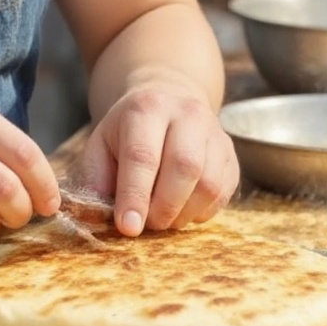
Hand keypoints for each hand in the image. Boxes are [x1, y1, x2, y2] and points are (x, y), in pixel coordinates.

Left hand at [74, 81, 238, 236]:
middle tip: (147, 224)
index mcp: (147, 108)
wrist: (167, 98)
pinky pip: (223, 193)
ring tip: (163, 217)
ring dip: (183, 214)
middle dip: (163, 208)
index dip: (135, 196)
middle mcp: (187, 114)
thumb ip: (95, 180)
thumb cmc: (127, 132)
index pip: (143, 156)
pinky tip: (182, 208)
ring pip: (209, 184)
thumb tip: (95, 217)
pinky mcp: (231, 153)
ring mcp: (215, 132)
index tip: (128, 227)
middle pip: (184, 168)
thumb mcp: (100, 145)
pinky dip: (201, 212)